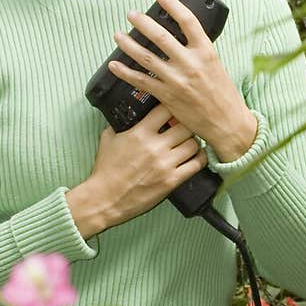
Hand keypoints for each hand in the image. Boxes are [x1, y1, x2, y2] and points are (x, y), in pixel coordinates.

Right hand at [66, 102, 207, 236]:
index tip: (173, 110)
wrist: (105, 199)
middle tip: (185, 127)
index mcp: (140, 133)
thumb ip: (120, 124)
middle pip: (185, 126)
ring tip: (190, 143)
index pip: (165, 109)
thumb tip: (128, 115)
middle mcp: (155, 147)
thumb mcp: (108, 139)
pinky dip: (199, 158)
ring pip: (194, 144)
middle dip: (186, 125)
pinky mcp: (172, 181)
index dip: (172, 107)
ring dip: (194, 142)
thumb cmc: (106, 171)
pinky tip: (195, 157)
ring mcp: (165, 164)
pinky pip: (196, 164)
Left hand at [107, 0, 257, 161]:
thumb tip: (180, 35)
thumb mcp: (215, 64)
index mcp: (206, 51)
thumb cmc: (222, 93)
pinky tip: (114, 65)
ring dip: (129, 44)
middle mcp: (191, 63)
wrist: (226, 122)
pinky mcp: (167, 96)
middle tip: (131, 14)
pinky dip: (125, 72)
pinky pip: (141, 81)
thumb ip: (197, 50)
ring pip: (147, 57)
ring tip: (118, 35)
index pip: (187, 21)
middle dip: (143, 23)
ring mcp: (177, 80)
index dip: (172, 5)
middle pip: (161, 36)